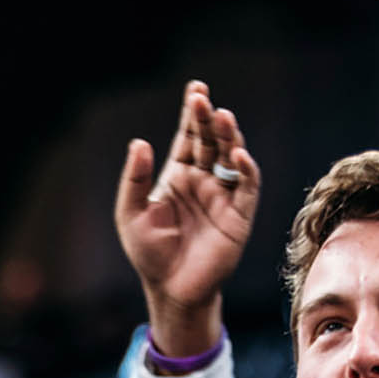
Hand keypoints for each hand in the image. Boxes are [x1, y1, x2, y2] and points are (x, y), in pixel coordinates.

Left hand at [114, 79, 261, 356]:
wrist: (171, 288)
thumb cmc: (149, 253)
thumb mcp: (131, 214)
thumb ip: (134, 180)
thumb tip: (139, 142)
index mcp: (178, 176)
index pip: (188, 137)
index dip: (192, 114)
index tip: (195, 89)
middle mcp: (203, 180)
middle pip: (210, 141)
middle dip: (208, 118)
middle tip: (203, 99)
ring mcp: (223, 195)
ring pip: (230, 157)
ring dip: (228, 137)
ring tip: (222, 117)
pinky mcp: (239, 214)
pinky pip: (246, 186)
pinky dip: (244, 169)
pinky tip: (236, 154)